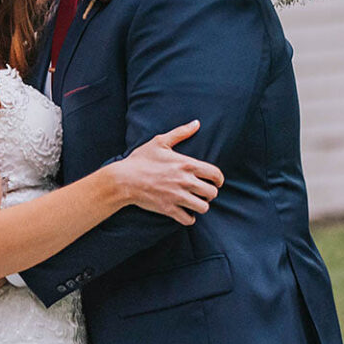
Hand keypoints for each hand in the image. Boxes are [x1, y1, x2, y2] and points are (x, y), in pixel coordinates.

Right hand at [107, 120, 222, 225]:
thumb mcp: (160, 142)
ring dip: (201, 205)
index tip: (216, 182)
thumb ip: (181, 132)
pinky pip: (188, 220)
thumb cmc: (141, 159)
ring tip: (195, 202)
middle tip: (203, 192)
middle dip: (210, 193)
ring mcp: (177, 197)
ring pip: (203, 208)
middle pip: (212, 193)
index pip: (215, 175)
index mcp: (187, 164)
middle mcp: (185, 181)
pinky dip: (189, 218)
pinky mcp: (169, 209)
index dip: (219, 179)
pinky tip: (185, 212)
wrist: (124, 179)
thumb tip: (196, 123)